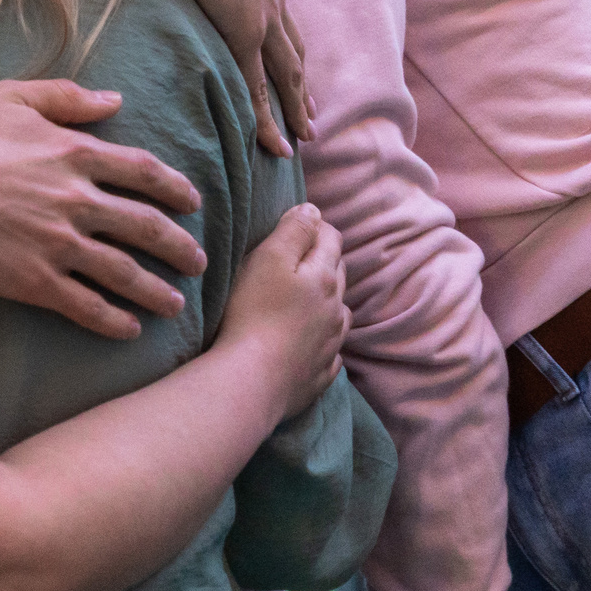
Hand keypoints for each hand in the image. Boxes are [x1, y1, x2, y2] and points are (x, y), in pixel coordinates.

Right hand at [0, 79, 207, 340]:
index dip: (175, 188)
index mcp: (74, 152)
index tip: (193, 202)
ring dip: (157, 291)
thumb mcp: (10, 98)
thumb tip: (114, 99)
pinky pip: (86, 306)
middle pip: (147, 226)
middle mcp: (77, 200)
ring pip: (125, 272)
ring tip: (176, 305)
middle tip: (199, 261)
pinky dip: (113, 320)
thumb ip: (66, 98)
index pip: (144, 171)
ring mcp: (59, 245)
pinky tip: (130, 329)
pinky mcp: (35, 282)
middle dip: (181, 247)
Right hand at [130, 0, 310, 154]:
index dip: (285, 32)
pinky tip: (278, 146)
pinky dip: (271, 120)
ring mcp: (263, 17)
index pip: (279, 5)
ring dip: (299, 106)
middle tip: (313, 109)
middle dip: (304, 80)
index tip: (288, 52)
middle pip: (295, 46)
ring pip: (288, 75)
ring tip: (307, 133)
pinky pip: (260, 90)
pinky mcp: (244, 35)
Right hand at [217, 204, 347, 419]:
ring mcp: (331, 344)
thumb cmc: (253, 312)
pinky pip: (330, 352)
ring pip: (338, 313)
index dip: (316, 226)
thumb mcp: (268, 258)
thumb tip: (313, 210)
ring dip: (326, 302)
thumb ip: (294, 230)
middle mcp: (336, 309)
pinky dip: (322, 342)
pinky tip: (309, 343)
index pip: (330, 238)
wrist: (252, 379)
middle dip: (323, 261)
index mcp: (324, 277)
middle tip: (296, 259)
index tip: (296, 225)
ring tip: (304, 301)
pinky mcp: (319, 374)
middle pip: (338, 274)